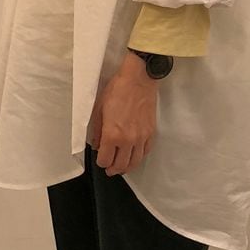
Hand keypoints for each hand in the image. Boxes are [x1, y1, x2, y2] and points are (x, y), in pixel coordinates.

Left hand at [88, 52, 157, 175]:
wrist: (139, 79)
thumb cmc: (117, 90)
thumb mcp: (99, 109)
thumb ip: (98, 131)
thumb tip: (98, 145)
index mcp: (112, 135)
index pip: (105, 160)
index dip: (101, 162)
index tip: (100, 159)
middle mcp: (128, 140)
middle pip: (121, 165)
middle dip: (113, 169)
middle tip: (110, 169)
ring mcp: (141, 137)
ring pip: (135, 162)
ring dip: (127, 167)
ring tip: (122, 167)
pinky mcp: (151, 132)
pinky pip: (145, 152)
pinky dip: (139, 157)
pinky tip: (134, 155)